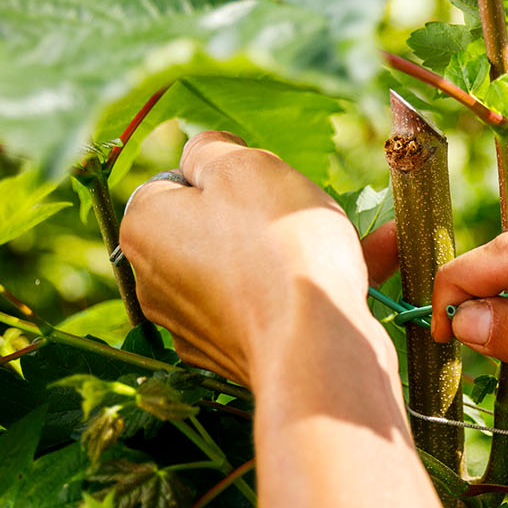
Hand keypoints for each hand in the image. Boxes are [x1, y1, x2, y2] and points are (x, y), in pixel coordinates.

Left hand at [121, 131, 395, 385]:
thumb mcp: (245, 166)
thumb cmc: (278, 246)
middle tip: (306, 213)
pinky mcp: (236, 358)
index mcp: (143, 228)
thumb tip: (201, 154)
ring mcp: (195, 326)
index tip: (266, 185)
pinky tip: (363, 276)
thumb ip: (212, 148)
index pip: (178, 183)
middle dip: (260, 218)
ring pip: (248, 271)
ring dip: (294, 254)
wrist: (316, 347)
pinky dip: (306, 293)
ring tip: (355, 240)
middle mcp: (155, 282)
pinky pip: (271, 310)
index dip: (227, 176)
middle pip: (212, 230)